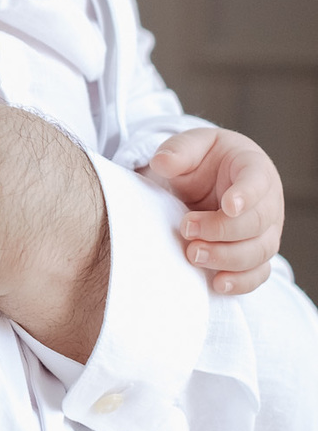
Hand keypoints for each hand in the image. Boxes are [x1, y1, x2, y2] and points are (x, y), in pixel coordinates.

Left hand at [145, 128, 282, 294]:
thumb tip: (162, 162)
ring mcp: (266, 231)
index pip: (257, 181)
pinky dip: (241, 282)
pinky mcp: (257, 255)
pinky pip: (258, 273)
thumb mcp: (192, 146)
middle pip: (257, 222)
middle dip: (223, 230)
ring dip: (227, 257)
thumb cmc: (206, 160)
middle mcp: (268, 202)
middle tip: (187, 228)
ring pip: (259, 252)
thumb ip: (179, 150)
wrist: (211, 179)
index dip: (246, 195)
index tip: (229, 206)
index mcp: (254, 168)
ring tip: (193, 254)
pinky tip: (217, 283)